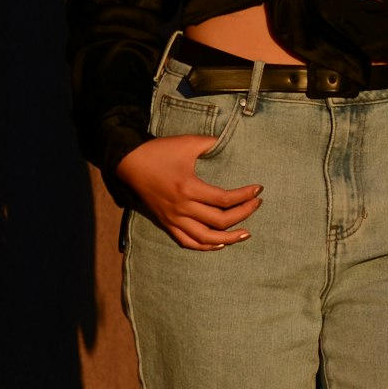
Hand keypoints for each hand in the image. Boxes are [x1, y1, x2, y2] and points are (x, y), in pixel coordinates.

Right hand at [116, 135, 262, 250]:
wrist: (129, 163)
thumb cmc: (159, 151)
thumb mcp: (187, 143)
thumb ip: (211, 143)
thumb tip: (232, 142)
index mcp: (188, 187)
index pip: (224, 199)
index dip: (245, 196)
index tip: (258, 190)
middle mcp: (182, 207)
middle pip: (220, 221)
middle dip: (243, 214)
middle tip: (256, 205)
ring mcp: (173, 218)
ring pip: (205, 238)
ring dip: (229, 238)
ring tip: (246, 233)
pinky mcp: (166, 223)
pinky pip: (187, 241)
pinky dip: (205, 246)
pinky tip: (220, 243)